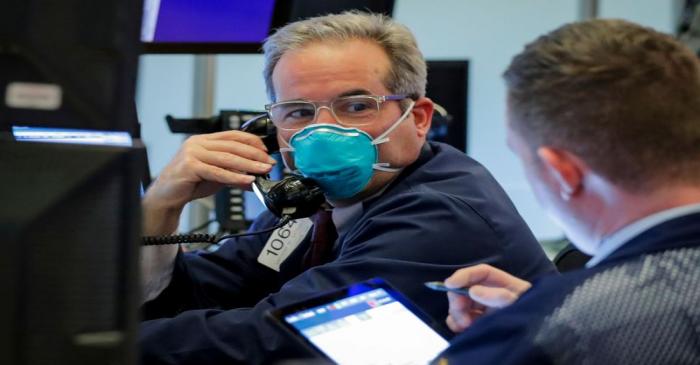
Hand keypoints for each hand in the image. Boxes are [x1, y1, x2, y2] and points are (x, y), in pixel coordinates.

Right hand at [142, 130, 276, 234]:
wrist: (166, 196)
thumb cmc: (189, 183)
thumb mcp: (216, 176)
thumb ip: (234, 173)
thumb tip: (256, 177)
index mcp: (204, 140)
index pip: (233, 135)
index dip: (252, 141)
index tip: (266, 151)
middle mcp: (198, 143)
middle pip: (232, 146)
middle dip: (254, 154)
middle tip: (269, 163)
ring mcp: (192, 153)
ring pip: (227, 158)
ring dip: (249, 165)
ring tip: (263, 171)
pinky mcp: (190, 166)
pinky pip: (217, 172)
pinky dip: (234, 177)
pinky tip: (247, 180)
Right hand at [444, 264, 530, 332]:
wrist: (533, 331)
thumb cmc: (529, 311)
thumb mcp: (517, 302)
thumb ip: (498, 296)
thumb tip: (473, 290)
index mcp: (499, 282)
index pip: (479, 273)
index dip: (463, 275)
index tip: (450, 284)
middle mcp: (487, 292)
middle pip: (464, 288)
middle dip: (457, 299)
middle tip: (460, 312)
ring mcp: (481, 307)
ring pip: (459, 304)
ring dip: (456, 313)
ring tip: (465, 325)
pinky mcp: (476, 321)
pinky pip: (458, 319)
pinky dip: (456, 322)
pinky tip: (461, 328)